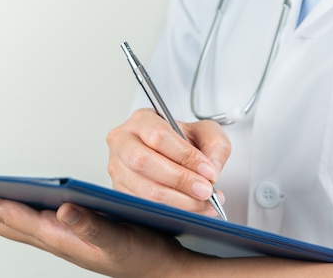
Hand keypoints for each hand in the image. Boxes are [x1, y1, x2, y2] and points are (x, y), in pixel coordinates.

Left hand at [0, 188, 193, 277]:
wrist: (161, 267)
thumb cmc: (143, 254)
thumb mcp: (119, 240)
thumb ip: (90, 226)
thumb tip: (62, 210)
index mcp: (59, 236)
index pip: (5, 214)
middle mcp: (53, 237)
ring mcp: (59, 237)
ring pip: (6, 221)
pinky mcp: (68, 235)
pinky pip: (23, 223)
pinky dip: (4, 212)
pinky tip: (4, 208)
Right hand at [106, 109, 230, 215]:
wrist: (173, 153)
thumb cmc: (184, 140)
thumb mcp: (206, 132)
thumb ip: (215, 145)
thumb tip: (212, 172)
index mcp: (142, 120)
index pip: (158, 135)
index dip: (184, 155)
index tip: (208, 171)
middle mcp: (123, 142)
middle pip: (143, 161)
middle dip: (179, 180)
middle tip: (205, 190)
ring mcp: (117, 168)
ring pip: (142, 189)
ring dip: (178, 201)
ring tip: (203, 203)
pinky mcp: (120, 191)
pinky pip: (143, 206)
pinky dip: (171, 212)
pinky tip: (191, 210)